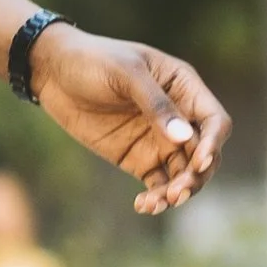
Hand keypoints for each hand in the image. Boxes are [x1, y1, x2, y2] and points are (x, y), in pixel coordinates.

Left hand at [30, 28, 228, 213]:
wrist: (52, 71)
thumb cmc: (92, 60)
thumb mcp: (125, 73)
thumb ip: (155, 104)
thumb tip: (183, 136)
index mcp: (184, 87)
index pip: (214, 121)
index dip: (212, 143)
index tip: (198, 162)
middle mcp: (179, 116)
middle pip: (204, 154)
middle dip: (196, 176)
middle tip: (177, 193)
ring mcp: (159, 140)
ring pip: (183, 174)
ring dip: (177, 192)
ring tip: (156, 203)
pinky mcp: (139, 159)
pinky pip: (158, 184)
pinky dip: (156, 198)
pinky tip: (143, 206)